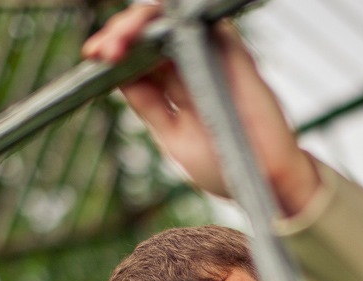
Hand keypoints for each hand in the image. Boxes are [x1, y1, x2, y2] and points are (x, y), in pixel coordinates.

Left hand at [82, 3, 320, 214]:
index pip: (139, 60)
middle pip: (150, 35)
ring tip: (118, 43)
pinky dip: (177, 19)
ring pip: (172, 22)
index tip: (94, 56)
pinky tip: (154, 28)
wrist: (268, 179)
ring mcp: (212, 57)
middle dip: (122, 35)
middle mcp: (191, 68)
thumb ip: (151, 107)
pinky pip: (202, 22)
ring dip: (141, 24)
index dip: (115, 52)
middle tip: (104, 50)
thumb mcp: (176, 139)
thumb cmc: (226, 166)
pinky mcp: (232, 52)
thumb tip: (121, 78)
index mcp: (174, 91)